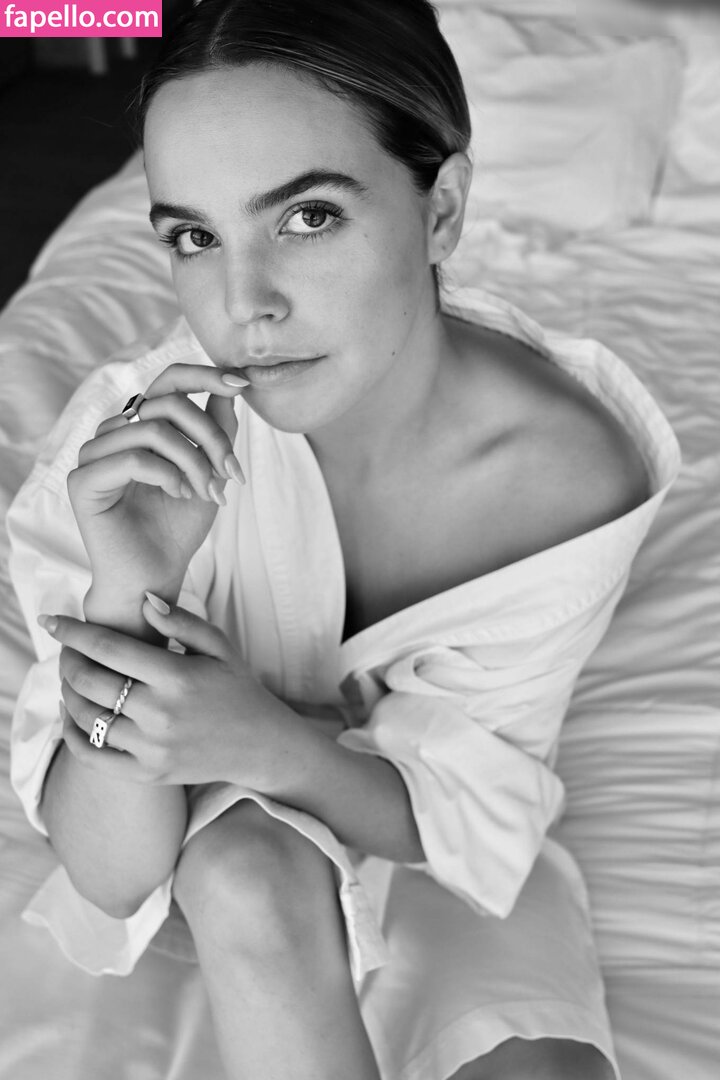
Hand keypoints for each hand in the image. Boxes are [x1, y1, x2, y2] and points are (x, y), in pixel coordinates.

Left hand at [42, 596, 297, 788]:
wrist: (260, 745)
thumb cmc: (237, 688)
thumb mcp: (219, 646)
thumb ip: (182, 622)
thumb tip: (144, 600)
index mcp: (177, 676)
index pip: (108, 648)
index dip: (73, 631)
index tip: (52, 620)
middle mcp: (160, 714)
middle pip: (89, 682)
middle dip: (67, 660)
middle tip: (66, 650)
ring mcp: (152, 748)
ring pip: (86, 718)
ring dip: (67, 694)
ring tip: (70, 679)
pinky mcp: (148, 773)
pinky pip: (94, 757)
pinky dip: (73, 736)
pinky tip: (72, 717)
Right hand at [68, 364, 248, 603]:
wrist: (156, 576)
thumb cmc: (178, 529)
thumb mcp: (209, 472)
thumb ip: (215, 431)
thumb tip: (231, 387)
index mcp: (139, 426)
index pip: (169, 381)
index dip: (205, 375)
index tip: (241, 383)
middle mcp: (113, 434)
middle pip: (168, 404)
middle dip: (211, 436)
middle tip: (232, 472)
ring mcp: (93, 455)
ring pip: (154, 430)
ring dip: (194, 462)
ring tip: (209, 492)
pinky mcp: (82, 481)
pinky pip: (133, 458)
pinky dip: (167, 475)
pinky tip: (180, 494)